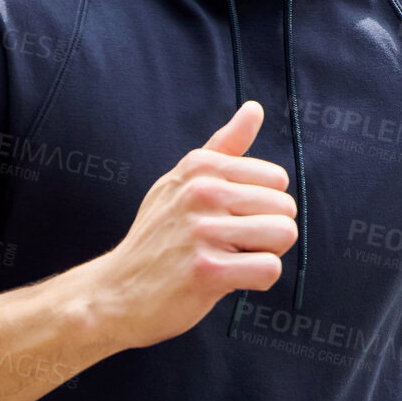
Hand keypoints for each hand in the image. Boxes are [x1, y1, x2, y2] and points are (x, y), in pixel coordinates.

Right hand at [92, 100, 297, 347]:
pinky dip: (256, 281)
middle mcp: (201, 191)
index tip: (229, 219)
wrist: (116, 292)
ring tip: (228, 260)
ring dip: (263, 255)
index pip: (277, 179)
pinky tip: (226, 281)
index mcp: (200, 166)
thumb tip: (255, 108)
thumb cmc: (158, 237)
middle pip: (285, 208)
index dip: (261, 206)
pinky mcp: (207, 270)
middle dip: (267, 233)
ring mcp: (202, 230)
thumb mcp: (182, 182)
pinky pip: (269, 269)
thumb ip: (224, 147)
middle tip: (228, 245)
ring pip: (283, 235)